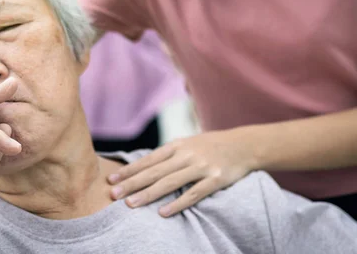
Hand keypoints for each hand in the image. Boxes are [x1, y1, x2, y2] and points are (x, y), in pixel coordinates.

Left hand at [108, 130, 256, 216]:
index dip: (129, 170)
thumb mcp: (188, 143)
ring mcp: (201, 166)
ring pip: (170, 182)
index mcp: (177, 145)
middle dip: (132, 183)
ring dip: (149, 194)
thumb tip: (142, 166)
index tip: (112, 180)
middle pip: (154, 171)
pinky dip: (178, 203)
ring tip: (131, 204)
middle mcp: (187, 154)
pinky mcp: (215, 179)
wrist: (244, 145)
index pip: (148, 159)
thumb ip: (168, 154)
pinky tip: (163, 212)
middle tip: (113, 194)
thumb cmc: (210, 146)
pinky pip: (194, 194)